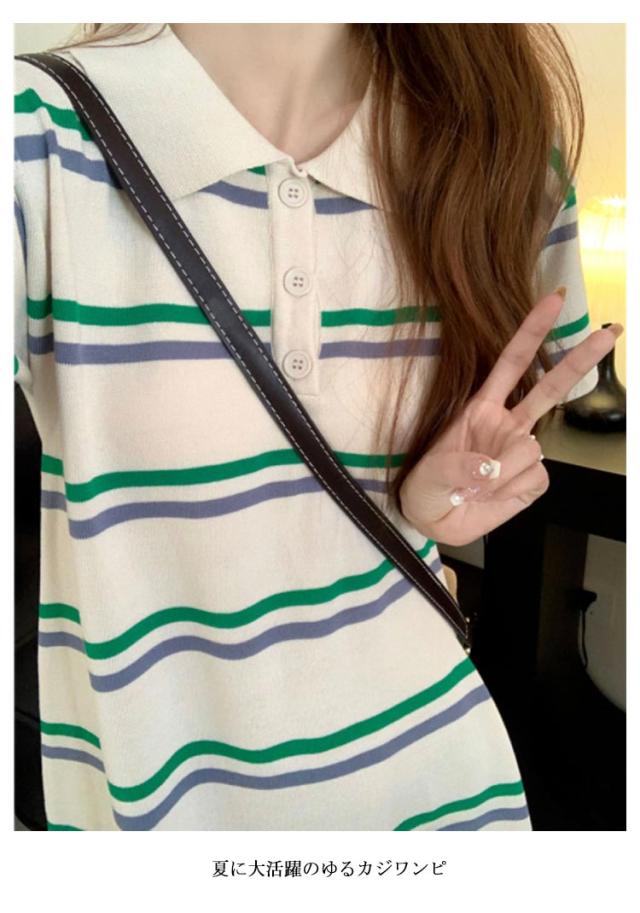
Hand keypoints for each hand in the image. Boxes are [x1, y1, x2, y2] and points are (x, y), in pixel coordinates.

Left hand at [398, 289, 623, 546]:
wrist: (433, 520)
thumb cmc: (426, 487)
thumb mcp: (429, 472)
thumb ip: (458, 466)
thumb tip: (490, 468)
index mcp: (480, 408)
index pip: (511, 363)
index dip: (532, 332)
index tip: (554, 300)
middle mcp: (507, 424)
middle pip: (549, 389)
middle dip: (579, 361)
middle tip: (610, 333)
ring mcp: (521, 452)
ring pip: (532, 450)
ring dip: (503, 472)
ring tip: (477, 487)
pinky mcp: (531, 481)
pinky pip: (534, 479)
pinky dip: (511, 490)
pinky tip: (493, 497)